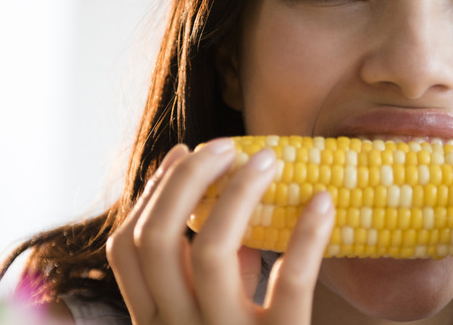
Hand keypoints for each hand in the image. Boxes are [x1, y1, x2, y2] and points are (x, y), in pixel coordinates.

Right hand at [107, 139, 334, 324]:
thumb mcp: (214, 319)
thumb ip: (214, 276)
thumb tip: (228, 208)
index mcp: (155, 322)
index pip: (129, 248)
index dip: (152, 192)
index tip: (184, 151)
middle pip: (158, 239)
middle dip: (188, 180)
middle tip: (229, 146)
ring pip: (212, 251)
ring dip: (239, 193)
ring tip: (270, 159)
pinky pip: (292, 284)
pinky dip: (307, 236)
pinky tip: (324, 200)